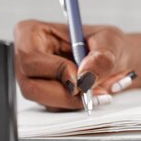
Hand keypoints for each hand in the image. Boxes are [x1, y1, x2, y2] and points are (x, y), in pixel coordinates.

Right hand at [14, 20, 140, 109]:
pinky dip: (76, 104)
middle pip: (31, 86)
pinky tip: (93, 94)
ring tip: (99, 90)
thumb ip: (102, 56)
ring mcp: (33, 78)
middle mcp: (27, 57)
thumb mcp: (110, 40)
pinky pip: (55, 108)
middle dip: (65, 94)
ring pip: (44, 101)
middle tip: (91, 92)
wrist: (113, 58)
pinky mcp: (44, 94)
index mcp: (32, 33)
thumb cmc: (105, 42)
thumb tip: (86, 76)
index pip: (30, 57)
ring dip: (74, 101)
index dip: (54, 70)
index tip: (79, 78)